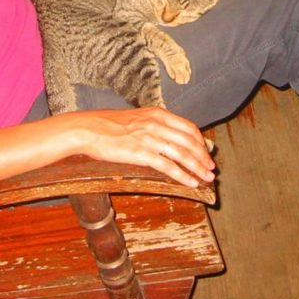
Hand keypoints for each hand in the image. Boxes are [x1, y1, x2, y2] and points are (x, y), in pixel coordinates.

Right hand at [65, 107, 215, 187]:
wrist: (87, 129)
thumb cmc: (108, 125)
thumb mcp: (137, 118)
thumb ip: (156, 125)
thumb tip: (171, 136)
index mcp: (158, 114)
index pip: (189, 127)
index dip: (201, 142)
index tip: (207, 153)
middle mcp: (157, 124)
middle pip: (190, 142)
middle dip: (204, 158)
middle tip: (212, 170)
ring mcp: (150, 139)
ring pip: (183, 155)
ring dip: (198, 168)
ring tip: (207, 179)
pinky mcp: (141, 153)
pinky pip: (169, 167)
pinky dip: (183, 176)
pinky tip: (190, 184)